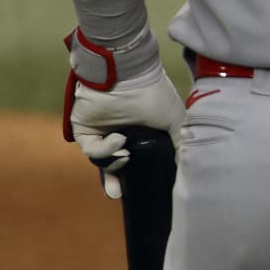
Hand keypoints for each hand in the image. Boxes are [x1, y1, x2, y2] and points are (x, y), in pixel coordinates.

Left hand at [65, 55, 184, 199]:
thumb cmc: (156, 94)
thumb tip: (185, 167)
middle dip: (116, 180)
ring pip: (101, 161)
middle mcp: (119, 131)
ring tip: (126, 156)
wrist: (130, 75)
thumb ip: (180, 143)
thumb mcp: (176, 121)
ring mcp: (100, 130)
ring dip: (113, 163)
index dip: (136, 175)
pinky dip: (104, 150)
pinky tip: (119, 139)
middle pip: (114, 164)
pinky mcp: (84, 129)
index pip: (135, 158)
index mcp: (139, 131)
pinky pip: (90, 150)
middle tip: (119, 194)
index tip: (143, 191)